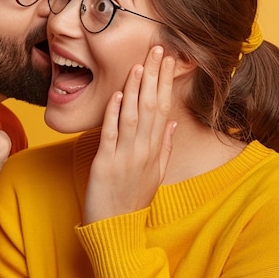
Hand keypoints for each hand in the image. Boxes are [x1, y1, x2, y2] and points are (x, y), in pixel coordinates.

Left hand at [84, 46, 175, 223]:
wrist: (116, 228)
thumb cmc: (133, 199)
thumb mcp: (156, 174)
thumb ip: (165, 147)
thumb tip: (172, 124)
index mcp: (156, 150)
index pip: (164, 108)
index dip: (165, 83)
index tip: (168, 60)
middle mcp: (144, 150)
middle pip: (151, 106)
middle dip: (154, 76)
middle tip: (157, 49)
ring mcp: (126, 156)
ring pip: (132, 116)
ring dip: (135, 89)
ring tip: (138, 65)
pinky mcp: (106, 163)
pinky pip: (111, 133)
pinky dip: (114, 113)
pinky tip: (117, 95)